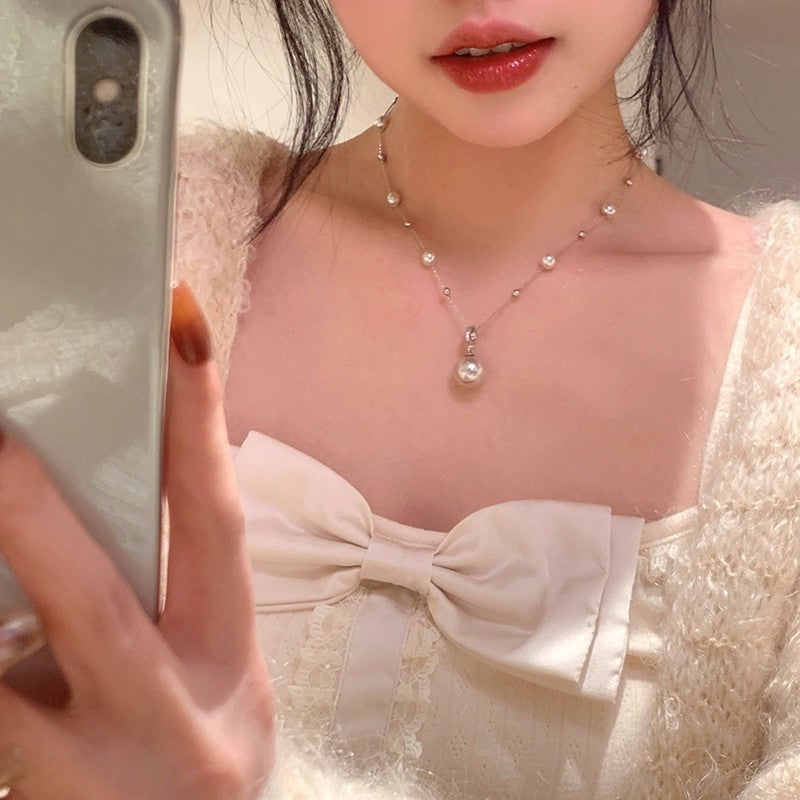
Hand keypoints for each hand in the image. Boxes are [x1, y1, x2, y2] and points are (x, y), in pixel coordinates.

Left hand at [0, 282, 274, 798]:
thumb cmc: (201, 741)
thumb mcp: (215, 666)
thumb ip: (166, 589)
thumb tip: (90, 493)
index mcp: (225, 648)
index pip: (216, 517)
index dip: (202, 419)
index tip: (179, 325)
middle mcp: (172, 706)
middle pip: (97, 603)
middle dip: (33, 515)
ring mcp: (99, 767)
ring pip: (0, 693)